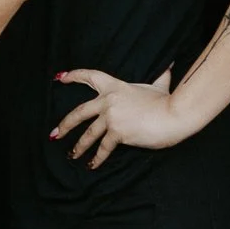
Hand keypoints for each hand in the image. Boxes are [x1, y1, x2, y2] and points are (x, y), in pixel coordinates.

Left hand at [52, 67, 192, 167]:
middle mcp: (109, 101)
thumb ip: (160, 75)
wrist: (174, 114)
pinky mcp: (118, 132)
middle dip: (65, 124)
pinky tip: (91, 165)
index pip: (90, 77)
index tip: (60, 78)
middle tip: (55, 134)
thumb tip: (169, 63)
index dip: (74, 76)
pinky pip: (103, 148)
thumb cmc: (168, 101)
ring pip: (88, 134)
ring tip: (72, 155)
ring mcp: (111, 117)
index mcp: (115, 87)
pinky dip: (97, 158)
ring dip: (78, 146)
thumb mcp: (160, 84)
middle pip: (79, 112)